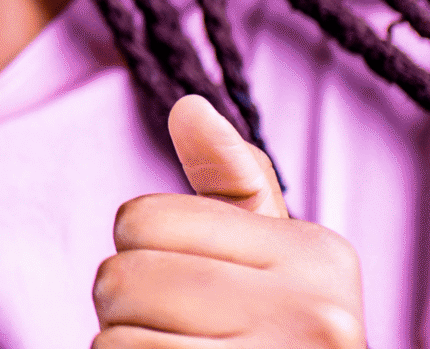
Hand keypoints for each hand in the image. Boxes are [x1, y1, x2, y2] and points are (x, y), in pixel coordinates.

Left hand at [93, 95, 364, 347]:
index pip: (139, 219)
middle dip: (128, 311)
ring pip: (113, 340)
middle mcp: (315, 313)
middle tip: (180, 336)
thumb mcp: (278, 266)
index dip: (143, 256)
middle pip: (119, 277)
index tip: (196, 292)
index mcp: (317, 255)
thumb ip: (234, 188)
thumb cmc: (282, 343)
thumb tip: (186, 105)